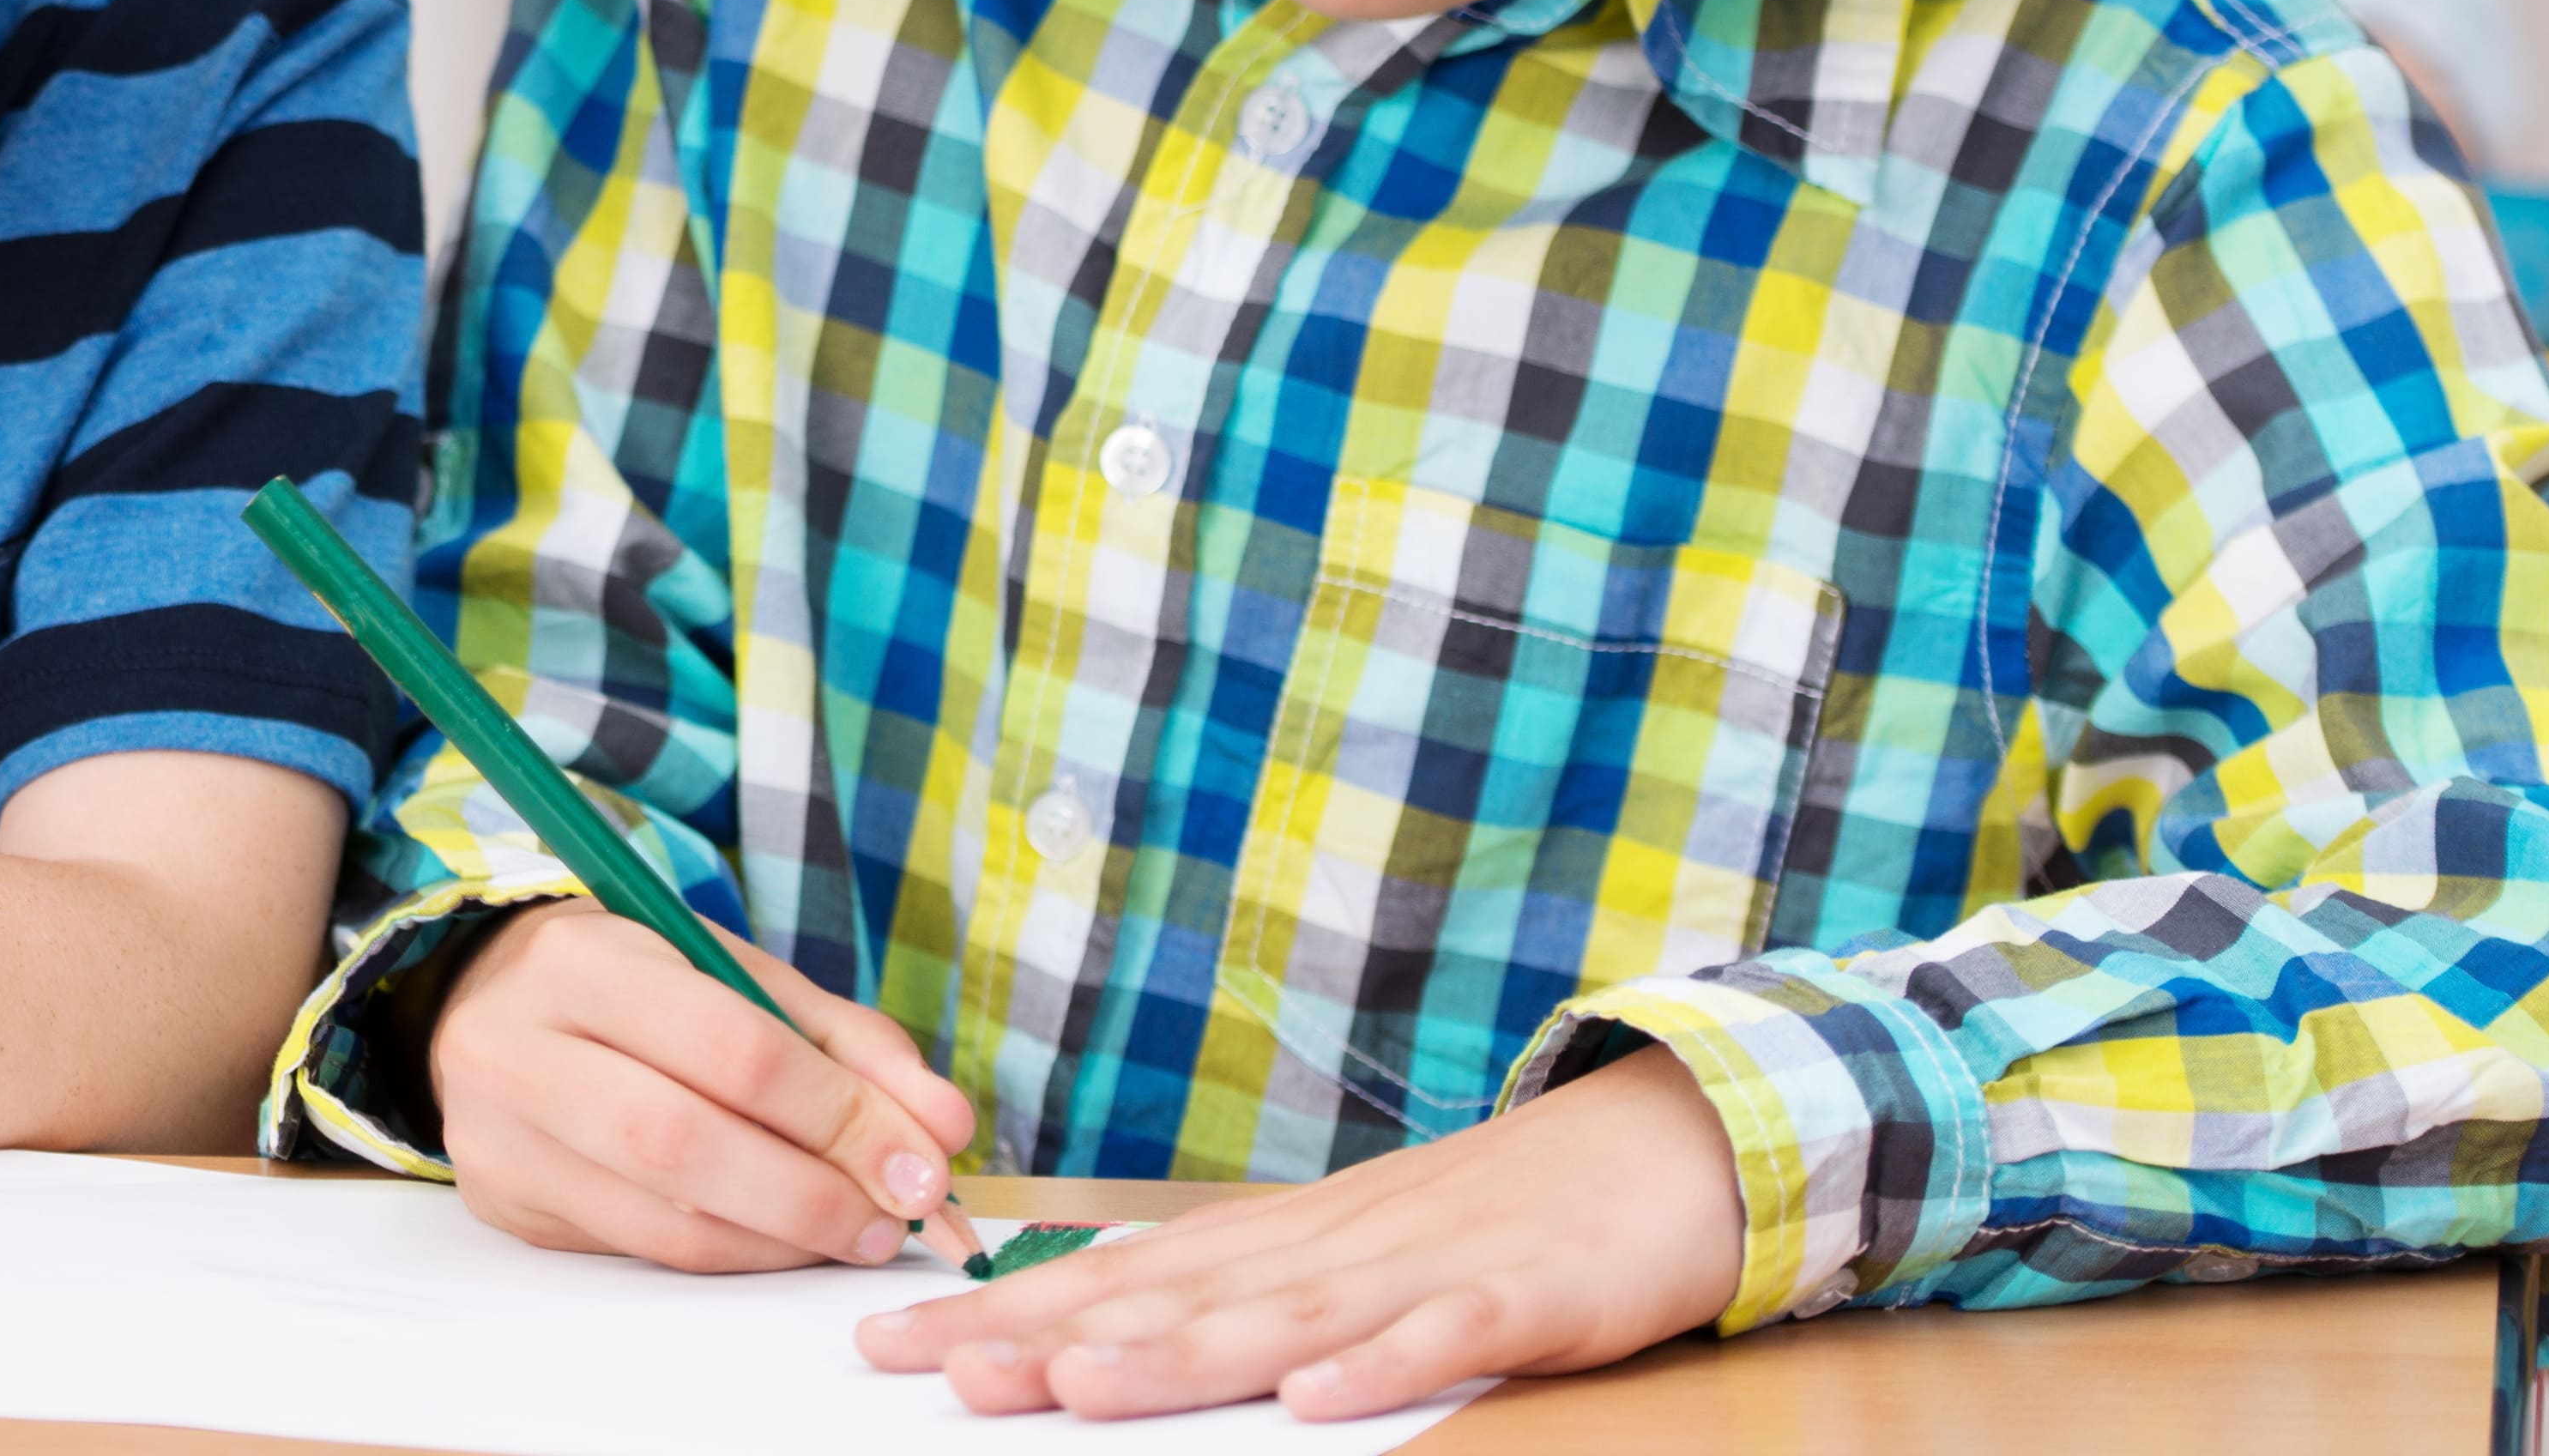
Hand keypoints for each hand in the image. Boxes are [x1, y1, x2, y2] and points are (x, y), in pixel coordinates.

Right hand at [424, 897, 984, 1271]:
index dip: (840, 1115)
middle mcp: (518, 1049)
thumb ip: (844, 1043)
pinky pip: (645, 1252)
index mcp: (580, 961)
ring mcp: (502, 1139)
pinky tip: (784, 1241)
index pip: (731, 1048)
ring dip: (787, 1240)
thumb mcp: (732, 971)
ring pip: (665, 1219)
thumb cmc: (632, 981)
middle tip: (898, 1216)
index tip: (923, 1160)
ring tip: (855, 1231)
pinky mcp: (510, 1208)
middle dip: (815, 1193)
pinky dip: (736, 1256)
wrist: (485, 1000)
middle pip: (686, 1145)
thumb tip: (943, 1126)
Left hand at [853, 1034, 1746, 1419]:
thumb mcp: (1342, 1254)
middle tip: (935, 1372)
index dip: (1000, 1313)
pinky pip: (1445, 1340)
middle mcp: (1329, 1249)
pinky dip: (1381, 1365)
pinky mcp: (1525, 1300)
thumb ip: (1232, 1289)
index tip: (887, 1344)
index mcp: (1277, 1241)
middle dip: (1046, 1340)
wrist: (1661, 1149)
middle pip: (1171, 1300)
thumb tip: (1091, 1315)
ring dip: (1179, 1353)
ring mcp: (1423, 1271)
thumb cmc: (1488, 1218)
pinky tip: (1317, 1399)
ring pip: (1283, 1320)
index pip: (1113, 1279)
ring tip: (1077, 1385)